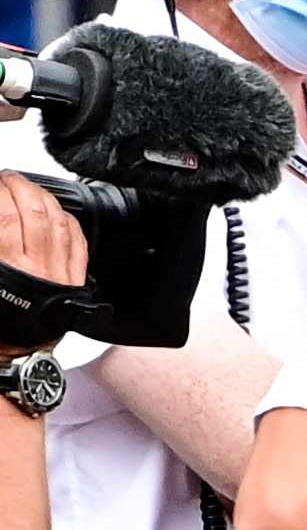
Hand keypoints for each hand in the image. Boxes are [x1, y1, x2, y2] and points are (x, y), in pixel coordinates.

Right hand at [0, 172, 85, 293]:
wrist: (19, 352)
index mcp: (8, 266)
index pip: (4, 217)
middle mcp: (37, 267)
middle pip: (33, 212)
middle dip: (20, 186)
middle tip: (7, 177)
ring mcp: (60, 272)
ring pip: (58, 222)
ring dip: (43, 196)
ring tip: (28, 186)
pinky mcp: (75, 279)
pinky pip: (77, 241)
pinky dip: (67, 219)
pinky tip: (58, 209)